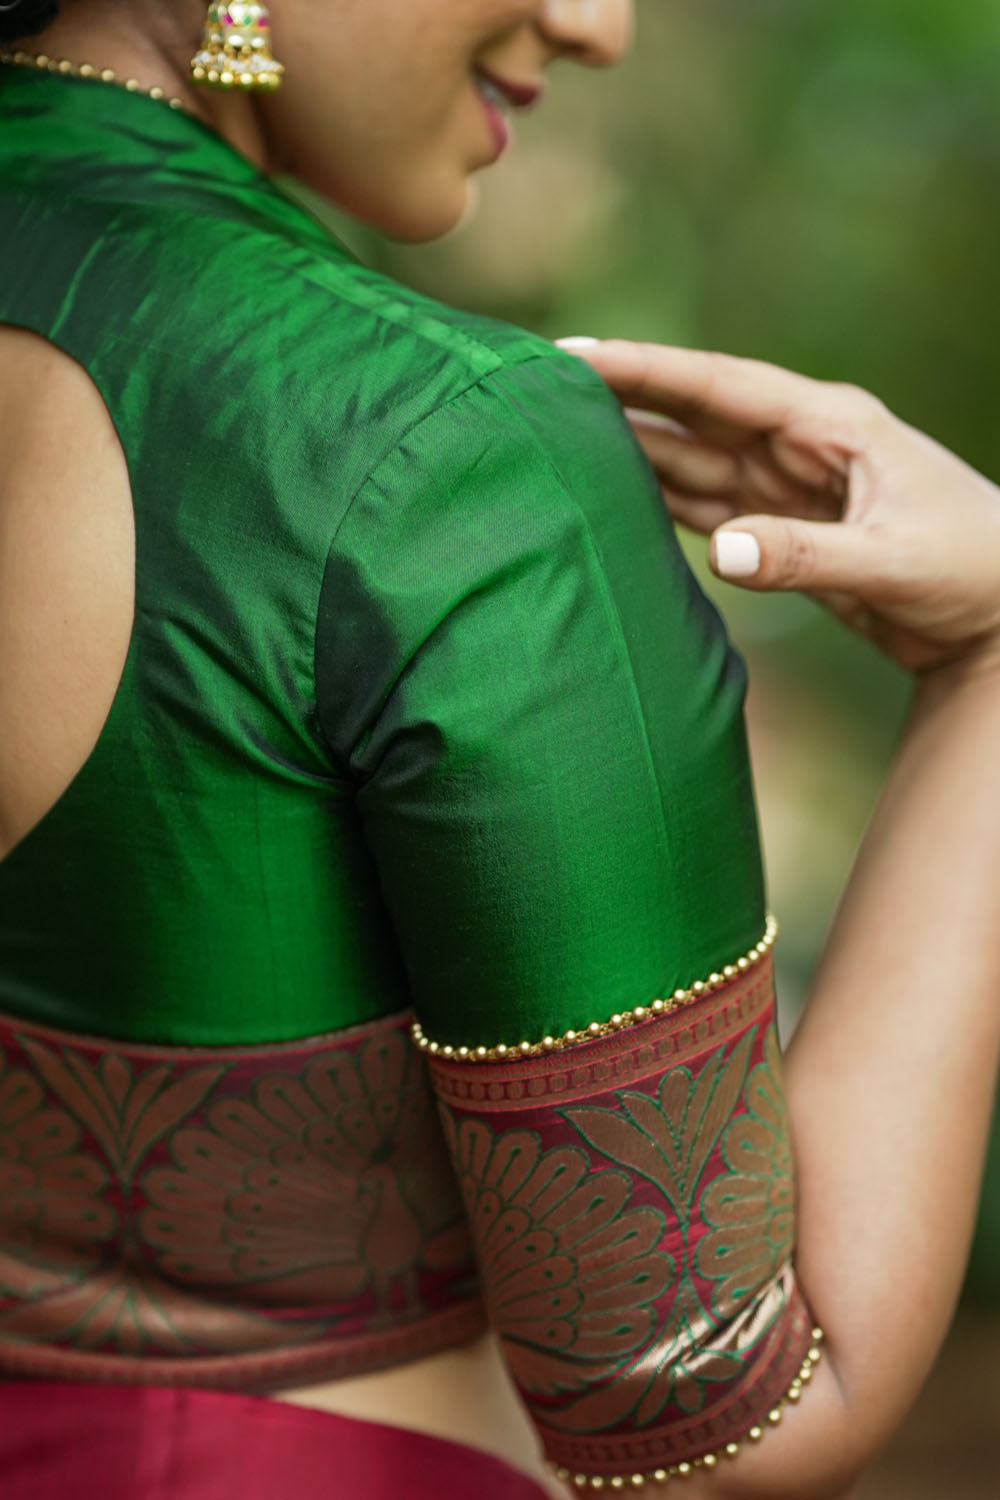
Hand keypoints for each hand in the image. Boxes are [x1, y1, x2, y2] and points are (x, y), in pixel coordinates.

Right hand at [560, 339, 999, 672]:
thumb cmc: (975, 572)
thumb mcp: (896, 560)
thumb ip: (809, 556)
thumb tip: (724, 551)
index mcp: (831, 425)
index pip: (720, 387)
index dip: (647, 369)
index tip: (574, 355)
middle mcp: (798, 446)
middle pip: (692, 414)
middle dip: (621, 395)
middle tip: (537, 385)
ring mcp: (785, 488)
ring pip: (690, 461)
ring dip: (630, 451)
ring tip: (553, 440)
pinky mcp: (781, 531)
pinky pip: (705, 508)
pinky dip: (658, 502)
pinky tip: (612, 496)